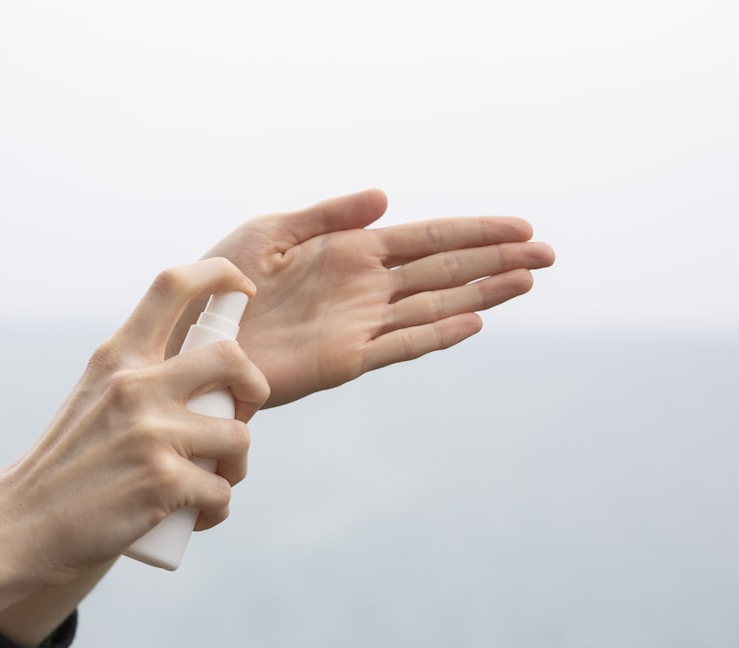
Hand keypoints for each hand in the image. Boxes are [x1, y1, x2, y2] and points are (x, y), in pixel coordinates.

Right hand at [0, 257, 269, 584]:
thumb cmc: (71, 465)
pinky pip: (222, 492)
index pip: (172, 284)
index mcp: (118, 357)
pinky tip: (198, 514)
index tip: (243, 287)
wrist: (22, 526)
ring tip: (214, 480)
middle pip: (233, 359)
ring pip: (239, 438)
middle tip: (241, 417)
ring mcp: (150, 432)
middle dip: (255, 389)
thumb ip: (142, 376)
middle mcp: (135, 385)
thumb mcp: (97, 397)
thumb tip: (212, 367)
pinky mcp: (162, 481)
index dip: (219, 273)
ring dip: (237, 466)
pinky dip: (217, 509)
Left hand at [172, 190, 554, 406]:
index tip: (519, 227)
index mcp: (349, 251)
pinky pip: (403, 344)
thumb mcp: (273, 229)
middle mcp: (365, 287)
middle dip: (496, 261)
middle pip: (445, 270)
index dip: (473, 232)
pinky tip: (475, 320)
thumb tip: (386, 198)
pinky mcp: (347, 359)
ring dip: (482, 293)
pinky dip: (439, 333)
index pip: (427, 238)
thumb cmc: (220, 279)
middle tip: (548, 253)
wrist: (191, 334)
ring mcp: (361, 324)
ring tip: (528, 280)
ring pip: (436, 305)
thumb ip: (331, 213)